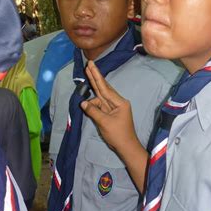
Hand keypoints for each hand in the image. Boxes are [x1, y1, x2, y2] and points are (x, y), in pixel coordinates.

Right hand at [82, 61, 148, 193]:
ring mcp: (113, 107)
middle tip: (89, 64)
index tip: (91, 65)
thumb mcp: (104, 123)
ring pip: (100, 95)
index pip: (105, 87)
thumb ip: (93, 111)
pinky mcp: (110, 112)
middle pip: (103, 87)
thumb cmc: (118, 135)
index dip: (96, 76)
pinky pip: (100, 104)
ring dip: (93, 89)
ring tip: (86, 77)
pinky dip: (93, 102)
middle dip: (95, 76)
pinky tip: (87, 102)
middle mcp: (117, 102)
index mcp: (119, 102)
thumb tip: (84, 102)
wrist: (126, 147)